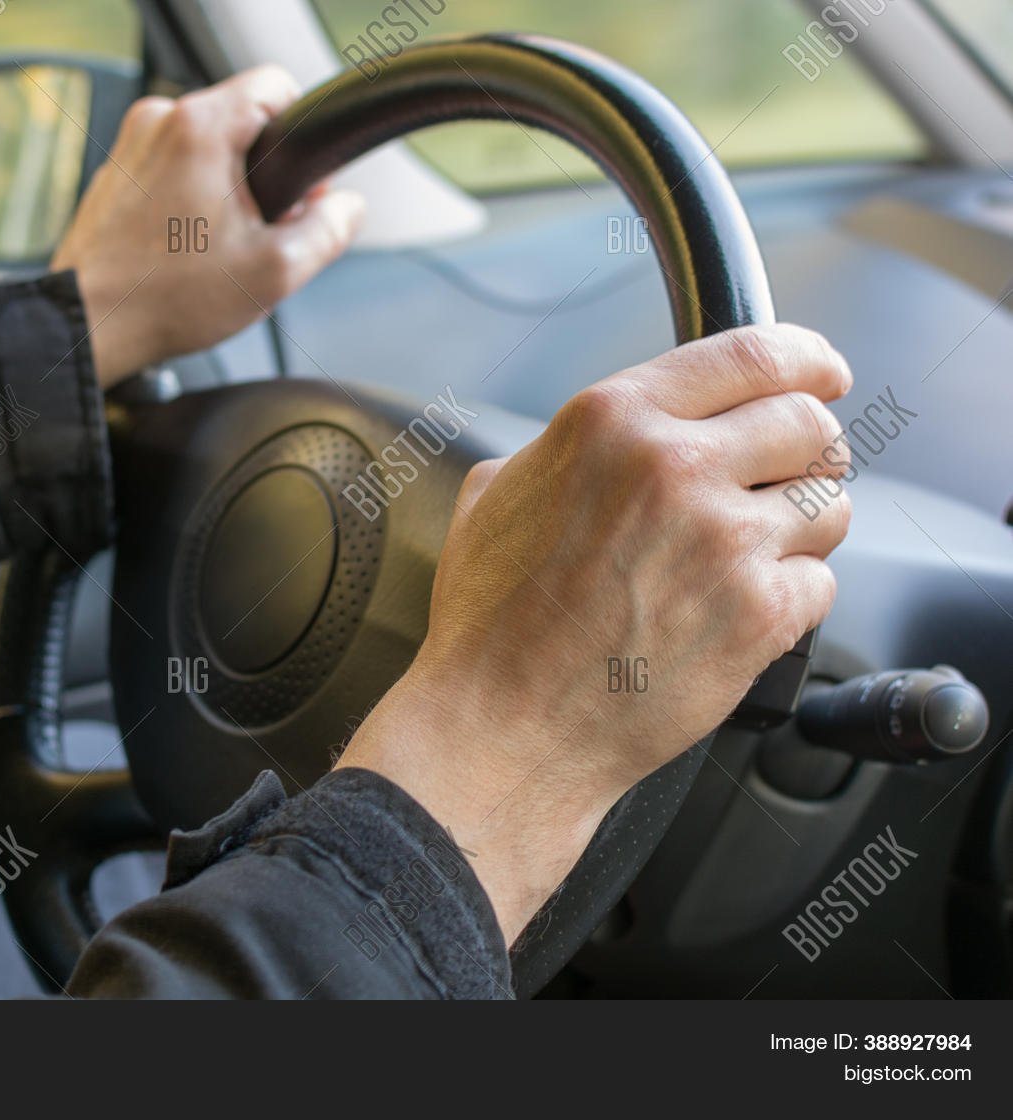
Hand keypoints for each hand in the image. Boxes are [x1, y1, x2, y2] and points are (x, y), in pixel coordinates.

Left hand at [51, 66, 365, 386]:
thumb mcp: (276, 271)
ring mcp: (130, 147)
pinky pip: (170, 170)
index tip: (302, 180)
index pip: (276, 84)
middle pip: (240, 119)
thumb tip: (347, 208)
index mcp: (200, 127)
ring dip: (225, 188)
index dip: (302, 130)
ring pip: (204, 147)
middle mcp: (158, 122)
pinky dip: (188, 200)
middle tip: (263, 229)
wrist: (92, 325)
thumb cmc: (166, 299)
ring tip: (221, 246)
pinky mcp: (113, 175)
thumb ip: (329, 229)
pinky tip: (187, 249)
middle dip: (264, 170)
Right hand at [339, 324, 854, 944]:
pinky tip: (733, 612)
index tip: (820, 372)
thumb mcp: (494, 496)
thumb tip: (603, 444)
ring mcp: (726, 542)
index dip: (805, 359)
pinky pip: (821, 582)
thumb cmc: (491, 623)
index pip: (753, 353)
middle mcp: (676, 468)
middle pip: (808, 423)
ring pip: (829, 502)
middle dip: (805, 450)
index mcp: (612, 422)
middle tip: (780, 478)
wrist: (503, 726)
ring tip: (745, 557)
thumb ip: (560, 448)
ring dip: (801, 525)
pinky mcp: (760, 615)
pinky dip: (790, 596)